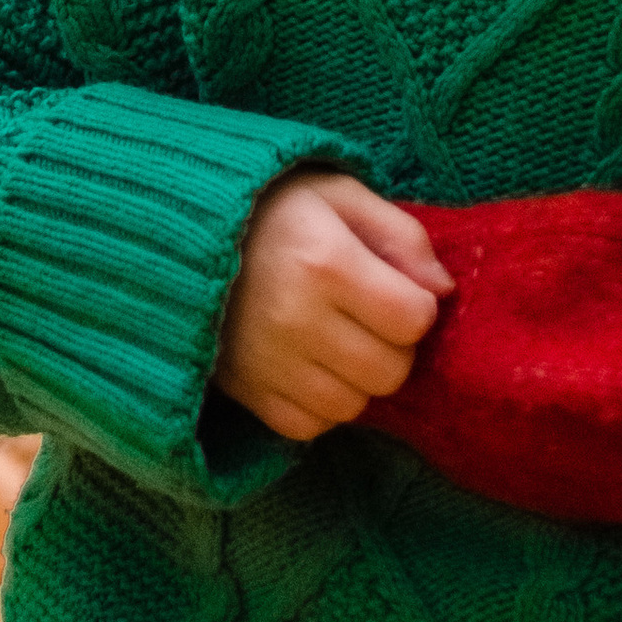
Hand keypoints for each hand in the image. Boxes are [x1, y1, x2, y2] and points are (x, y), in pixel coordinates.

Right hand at [215, 174, 453, 443]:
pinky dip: (320, 405)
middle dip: (393, 347)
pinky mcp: (246, 393)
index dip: (416, 305)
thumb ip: (402, 235)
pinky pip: (309, 426)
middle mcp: (295, 320)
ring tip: (338, 340)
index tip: (394, 288)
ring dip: (358, 379)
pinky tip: (311, 367)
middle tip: (368, 317)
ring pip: (353, 406)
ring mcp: (267, 364)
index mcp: (325, 262)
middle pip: (388, 371)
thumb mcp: (342, 195)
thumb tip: (442, 291)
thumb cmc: (275, 209)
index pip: (413, 319)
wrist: (179, 232)